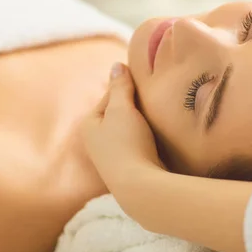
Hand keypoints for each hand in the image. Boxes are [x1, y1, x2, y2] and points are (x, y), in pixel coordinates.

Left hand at [81, 63, 162, 194]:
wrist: (140, 186)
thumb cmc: (127, 143)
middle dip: (136, 105)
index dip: (128, 86)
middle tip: (156, 94)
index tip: (146, 80)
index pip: (109, 95)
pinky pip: (140, 143)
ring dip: (145, 121)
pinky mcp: (130, 167)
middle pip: (120, 113)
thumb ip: (120, 86)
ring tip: (161, 113)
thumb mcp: (121, 109)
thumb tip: (116, 65)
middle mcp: (97, 141)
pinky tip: (162, 134)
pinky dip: (149, 137)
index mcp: (89, 124)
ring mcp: (113, 156)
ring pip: (132, 129)